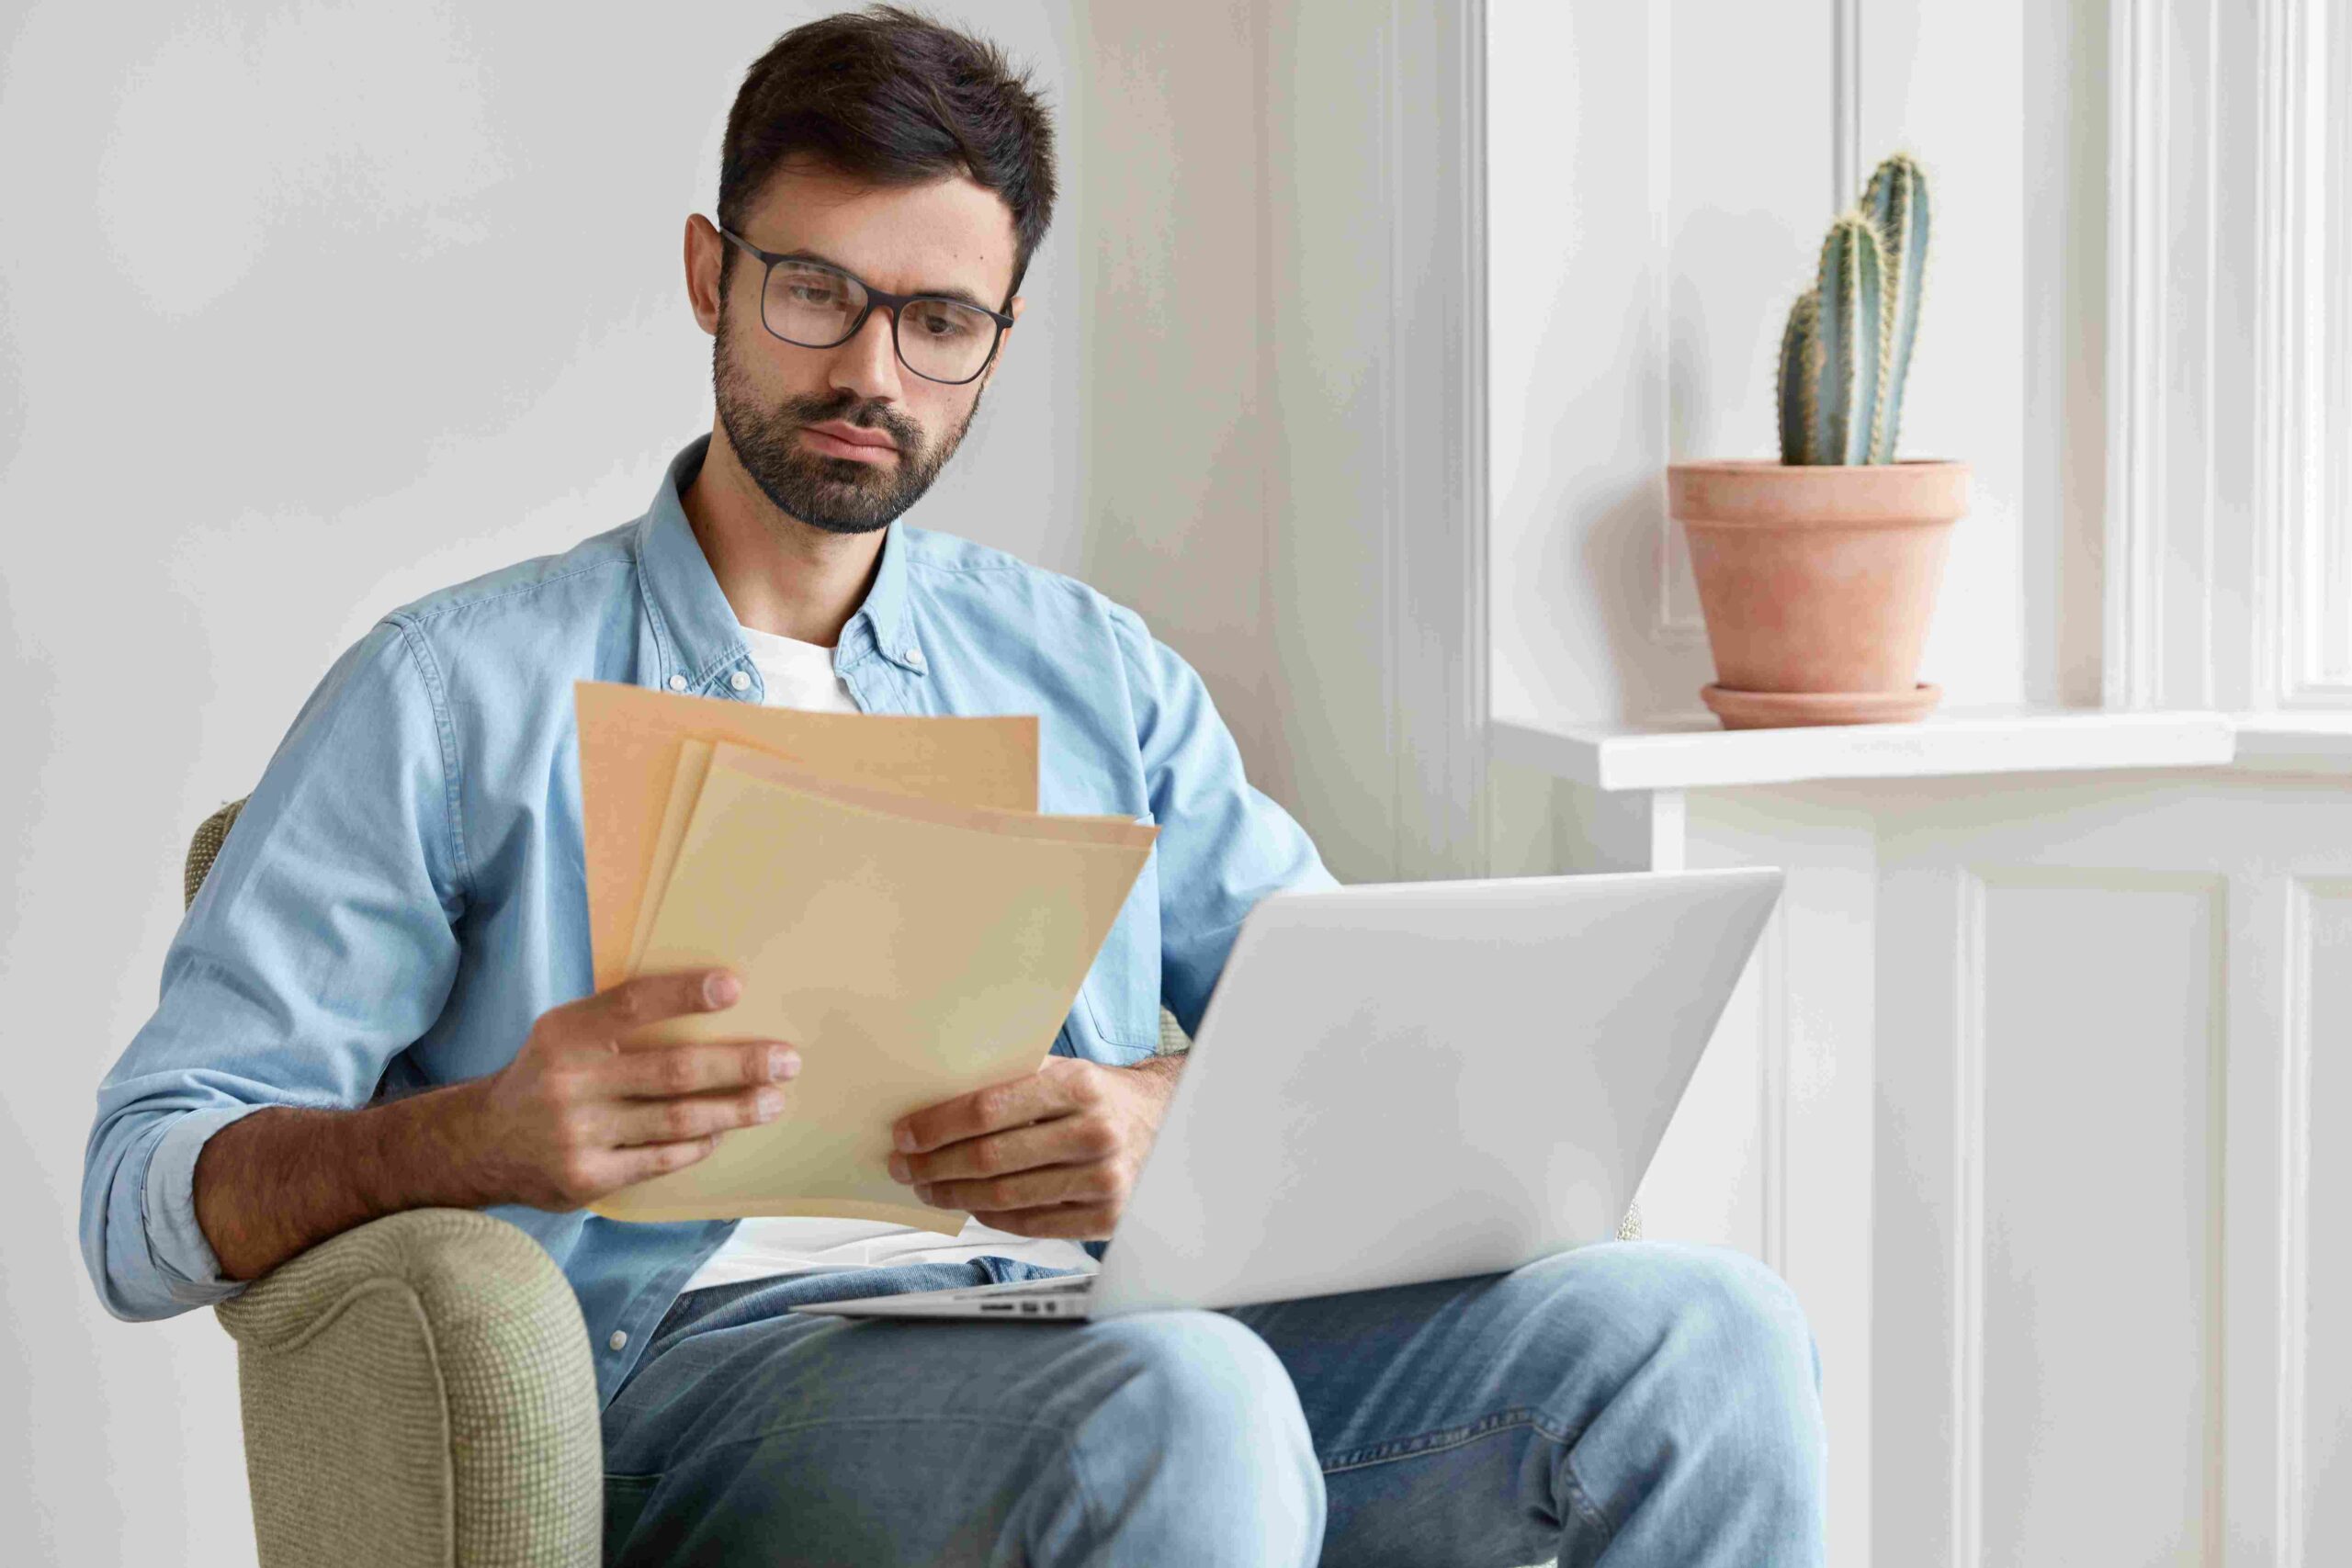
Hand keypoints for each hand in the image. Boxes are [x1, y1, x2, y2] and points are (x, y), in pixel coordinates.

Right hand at [460, 968, 799, 1209]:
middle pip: (673, 1070)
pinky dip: (698, 1144)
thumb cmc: (548, 1075)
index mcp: (565, 1034)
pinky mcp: (587, 1177)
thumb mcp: (564, 1034)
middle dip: (739, 1064)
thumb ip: (618, 1020)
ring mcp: (578, 1134)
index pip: (632, 1005)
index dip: (683, 994)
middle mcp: (569, 1082)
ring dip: (734, 1109)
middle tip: (786, 1061)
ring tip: (772, 1100)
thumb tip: (712, 1000)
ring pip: (676, 1119)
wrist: (483, 1143)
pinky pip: (661, 1159)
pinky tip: (722, 1132)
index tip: (734, 987)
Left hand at [885, 1055, 1180, 1239]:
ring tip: (929, 1187)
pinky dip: (991, 1217)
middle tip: (906, 1165)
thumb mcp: (1064, 1071)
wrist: (1165, 1124)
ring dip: (954, 1196)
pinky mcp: (1106, 1217)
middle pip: (990, 1158)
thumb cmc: (1100, 1097)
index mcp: (1080, 1086)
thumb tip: (934, 1096)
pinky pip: (1030, 1224)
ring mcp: (1103, 1180)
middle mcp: (1095, 1133)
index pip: (988, 1108)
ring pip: (1004, 1198)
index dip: (937, 1125)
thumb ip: (1010, 1079)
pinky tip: (971, 1205)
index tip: (905, 1134)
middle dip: (934, 1165)